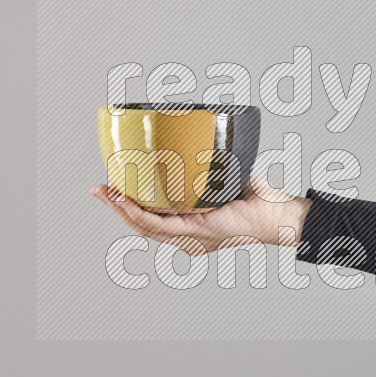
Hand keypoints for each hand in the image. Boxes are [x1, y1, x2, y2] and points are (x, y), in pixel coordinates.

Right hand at [90, 179, 312, 254]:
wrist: (277, 213)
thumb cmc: (258, 199)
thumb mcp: (224, 178)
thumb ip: (207, 165)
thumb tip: (195, 139)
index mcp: (191, 227)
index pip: (153, 220)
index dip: (129, 206)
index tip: (114, 187)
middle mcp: (188, 237)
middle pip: (141, 225)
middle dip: (116, 206)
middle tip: (98, 188)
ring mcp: (190, 238)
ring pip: (144, 226)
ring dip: (120, 209)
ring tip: (103, 192)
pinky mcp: (196, 232)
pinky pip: (158, 225)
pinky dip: (138, 212)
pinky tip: (124, 201)